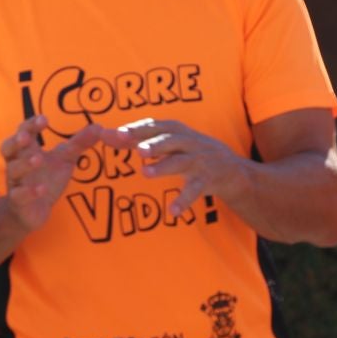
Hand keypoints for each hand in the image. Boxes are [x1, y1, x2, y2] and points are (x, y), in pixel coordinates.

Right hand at [2, 116, 102, 230]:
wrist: (32, 211)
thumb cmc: (46, 179)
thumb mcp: (65, 159)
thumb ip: (79, 143)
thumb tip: (98, 127)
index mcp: (27, 150)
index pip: (24, 131)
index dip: (31, 125)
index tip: (44, 120)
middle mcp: (17, 163)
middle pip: (8, 147)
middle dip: (16, 140)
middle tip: (27, 137)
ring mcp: (16, 182)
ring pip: (13, 170)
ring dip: (24, 164)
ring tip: (38, 159)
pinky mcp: (18, 202)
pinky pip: (18, 195)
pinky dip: (29, 191)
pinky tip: (42, 188)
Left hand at [100, 118, 242, 217]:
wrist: (232, 169)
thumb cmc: (190, 151)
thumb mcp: (168, 141)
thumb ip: (138, 139)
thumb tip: (104, 135)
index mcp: (175, 130)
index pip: (154, 126)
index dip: (136, 130)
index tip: (117, 134)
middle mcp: (188, 142)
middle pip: (169, 140)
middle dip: (154, 144)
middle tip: (138, 150)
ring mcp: (198, 160)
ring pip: (180, 162)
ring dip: (163, 167)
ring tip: (146, 173)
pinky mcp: (207, 179)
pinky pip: (194, 190)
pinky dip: (183, 200)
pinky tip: (172, 211)